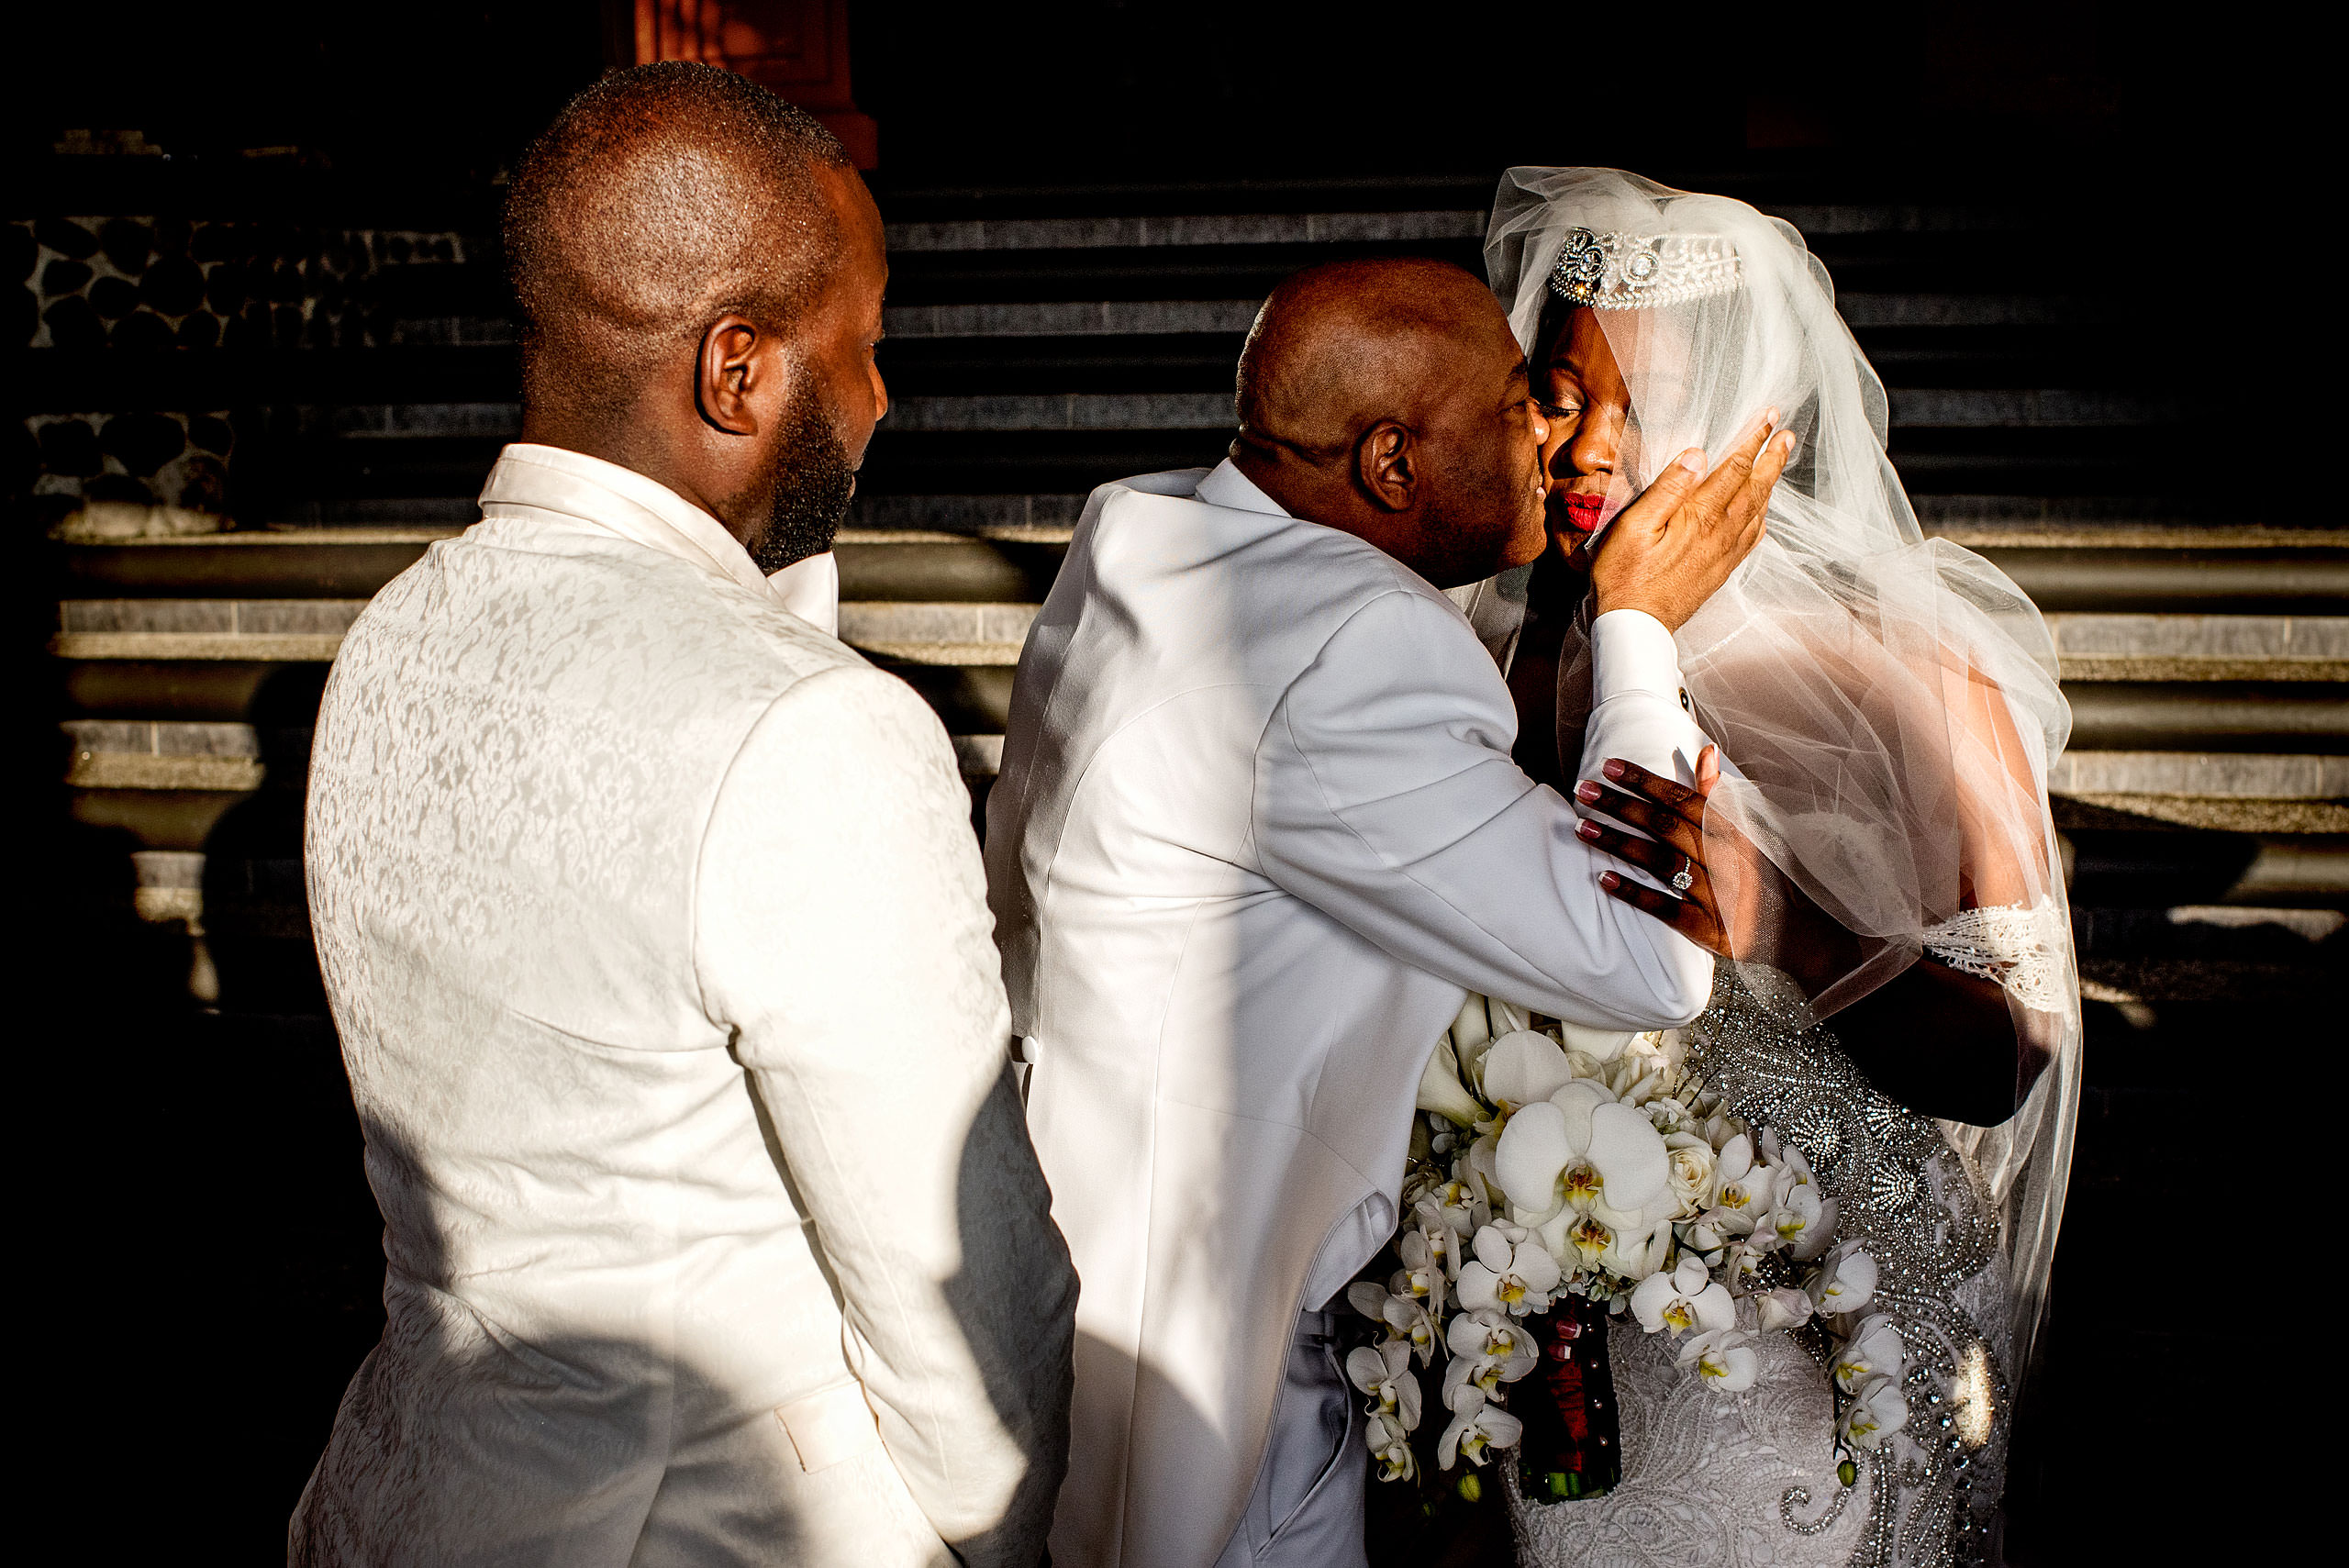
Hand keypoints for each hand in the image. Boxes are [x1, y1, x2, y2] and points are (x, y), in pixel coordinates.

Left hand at [1574, 748, 1853, 990]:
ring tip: (1583, 828)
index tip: (1610, 765)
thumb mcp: (1745, 833)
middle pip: (1665, 826)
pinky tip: (1604, 879)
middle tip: (1583, 789)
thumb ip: (1717, 795)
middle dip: (1621, 805)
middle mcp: (1724, 859)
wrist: (1794, 933)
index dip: (1645, 780)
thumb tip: (1705, 751)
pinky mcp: (1707, 928)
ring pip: (1661, 862)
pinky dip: (1635, 893)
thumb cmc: (1760, 877)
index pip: (1683, 798)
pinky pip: (1666, 908)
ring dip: (1620, 843)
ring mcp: (1716, 894)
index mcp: (1731, 832)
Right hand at [1587, 417, 1793, 631]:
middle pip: (1755, 486)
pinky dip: (1762, 516)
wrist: (1636, 627)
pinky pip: (1752, 537)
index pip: (1735, 468)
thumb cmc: (1625, 576)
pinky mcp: (1721, 570)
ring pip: (1758, 510)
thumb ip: (1668, 489)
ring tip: (1779, 461)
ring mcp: (1724, 553)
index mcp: (1701, 516)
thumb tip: (1698, 454)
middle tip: (1787, 434)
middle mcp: (1721, 533)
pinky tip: (1762, 512)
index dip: (1754, 439)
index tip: (1769, 417)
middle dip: (1772, 456)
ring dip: (1771, 482)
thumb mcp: (1634, 526)